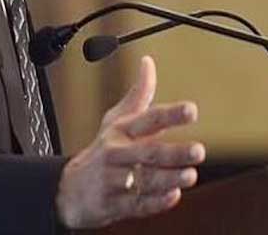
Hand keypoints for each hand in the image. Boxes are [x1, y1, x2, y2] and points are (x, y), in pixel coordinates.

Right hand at [55, 56, 205, 228]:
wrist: (68, 189)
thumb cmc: (102, 151)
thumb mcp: (116, 120)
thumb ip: (139, 94)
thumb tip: (148, 63)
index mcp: (122, 131)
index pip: (148, 118)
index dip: (170, 114)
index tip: (191, 110)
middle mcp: (117, 153)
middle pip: (148, 151)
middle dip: (174, 152)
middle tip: (199, 150)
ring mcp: (114, 179)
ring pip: (144, 179)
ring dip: (169, 177)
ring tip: (190, 175)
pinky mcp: (113, 204)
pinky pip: (137, 204)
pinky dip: (156, 202)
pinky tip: (173, 196)